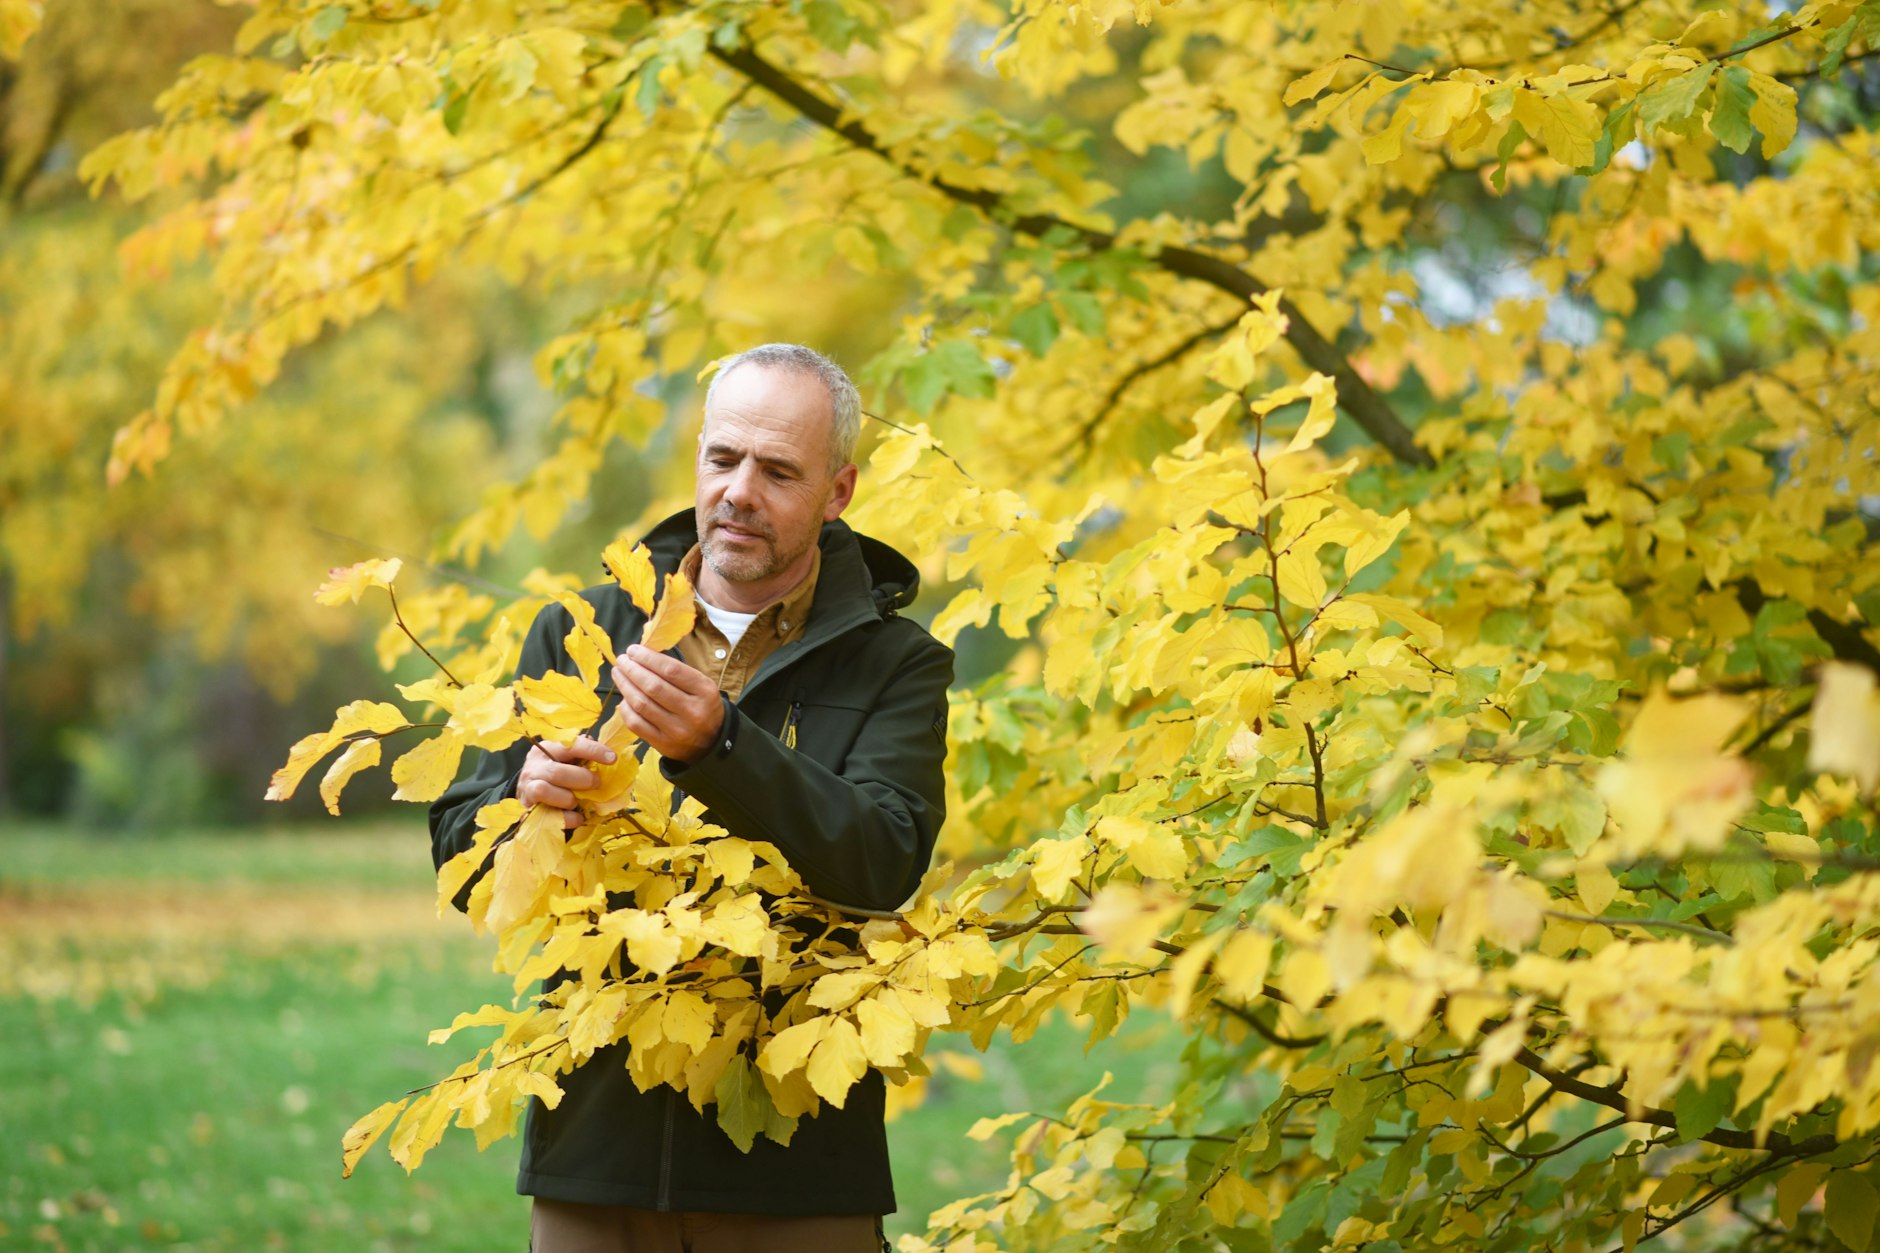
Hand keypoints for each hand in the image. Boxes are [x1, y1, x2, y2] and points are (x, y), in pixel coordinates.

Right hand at [517, 735, 615, 828]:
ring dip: (568, 799)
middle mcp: (534, 765)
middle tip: (596, 784)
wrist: (529, 788)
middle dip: (583, 780)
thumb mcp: (566, 757)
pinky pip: (548, 815)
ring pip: (544, 791)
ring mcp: (527, 786)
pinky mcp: (528, 807)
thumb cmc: (556, 769)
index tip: (613, 758)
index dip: (593, 751)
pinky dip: (568, 818)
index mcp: (548, 748)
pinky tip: (577, 816)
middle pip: (558, 773)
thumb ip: (583, 753)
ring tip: (577, 801)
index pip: (571, 746)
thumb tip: (607, 753)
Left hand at [611, 644, 725, 763]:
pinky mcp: (663, 743)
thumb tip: (642, 656)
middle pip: (653, 686)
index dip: (647, 658)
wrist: (711, 741)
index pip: (671, 670)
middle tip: (622, 660)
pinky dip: (625, 708)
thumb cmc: (701, 705)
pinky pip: (636, 723)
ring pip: (641, 704)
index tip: (633, 650)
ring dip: (625, 685)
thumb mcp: (701, 685)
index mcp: (704, 691)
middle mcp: (692, 711)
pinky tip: (624, 697)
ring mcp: (677, 730)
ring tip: (618, 673)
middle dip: (632, 669)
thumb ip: (676, 671)